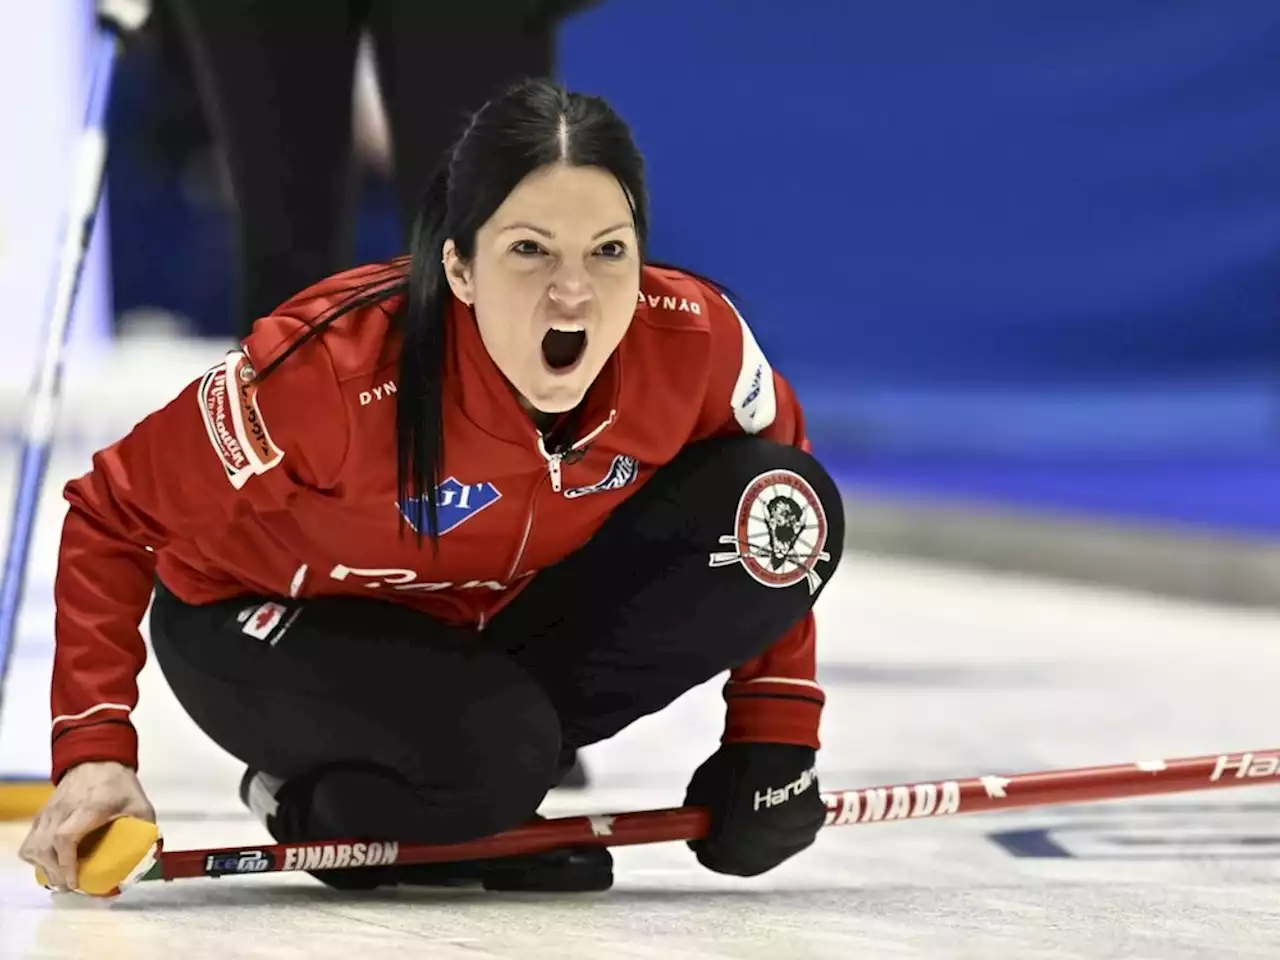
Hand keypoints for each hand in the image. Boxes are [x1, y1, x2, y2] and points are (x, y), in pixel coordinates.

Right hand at [18, 761, 154, 892]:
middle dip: (57, 872)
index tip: (75, 881)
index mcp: (90, 807)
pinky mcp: (41, 816)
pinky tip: (52, 865)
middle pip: (46, 847)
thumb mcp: (139, 804)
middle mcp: (63, 810)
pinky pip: (30, 843)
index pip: (66, 837)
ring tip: (62, 878)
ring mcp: (49, 813)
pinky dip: (37, 858)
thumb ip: (145, 829)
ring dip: (45, 867)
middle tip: (72, 885)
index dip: (67, 863)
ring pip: (33, 847)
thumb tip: (149, 856)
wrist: (96, 759)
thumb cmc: (119, 784)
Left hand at [683, 743, 823, 876]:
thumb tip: (699, 827)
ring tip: (760, 803)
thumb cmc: (731, 766)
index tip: (708, 830)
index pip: (711, 860)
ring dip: (765, 833)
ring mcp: (788, 846)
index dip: (708, 844)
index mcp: (725, 853)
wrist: (770, 748)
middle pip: (744, 860)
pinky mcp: (810, 829)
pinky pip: (795, 829)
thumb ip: (697, 816)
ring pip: (773, 846)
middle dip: (736, 843)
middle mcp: (758, 859)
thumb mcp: (699, 792)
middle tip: (734, 820)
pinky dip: (789, 819)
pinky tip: (782, 798)